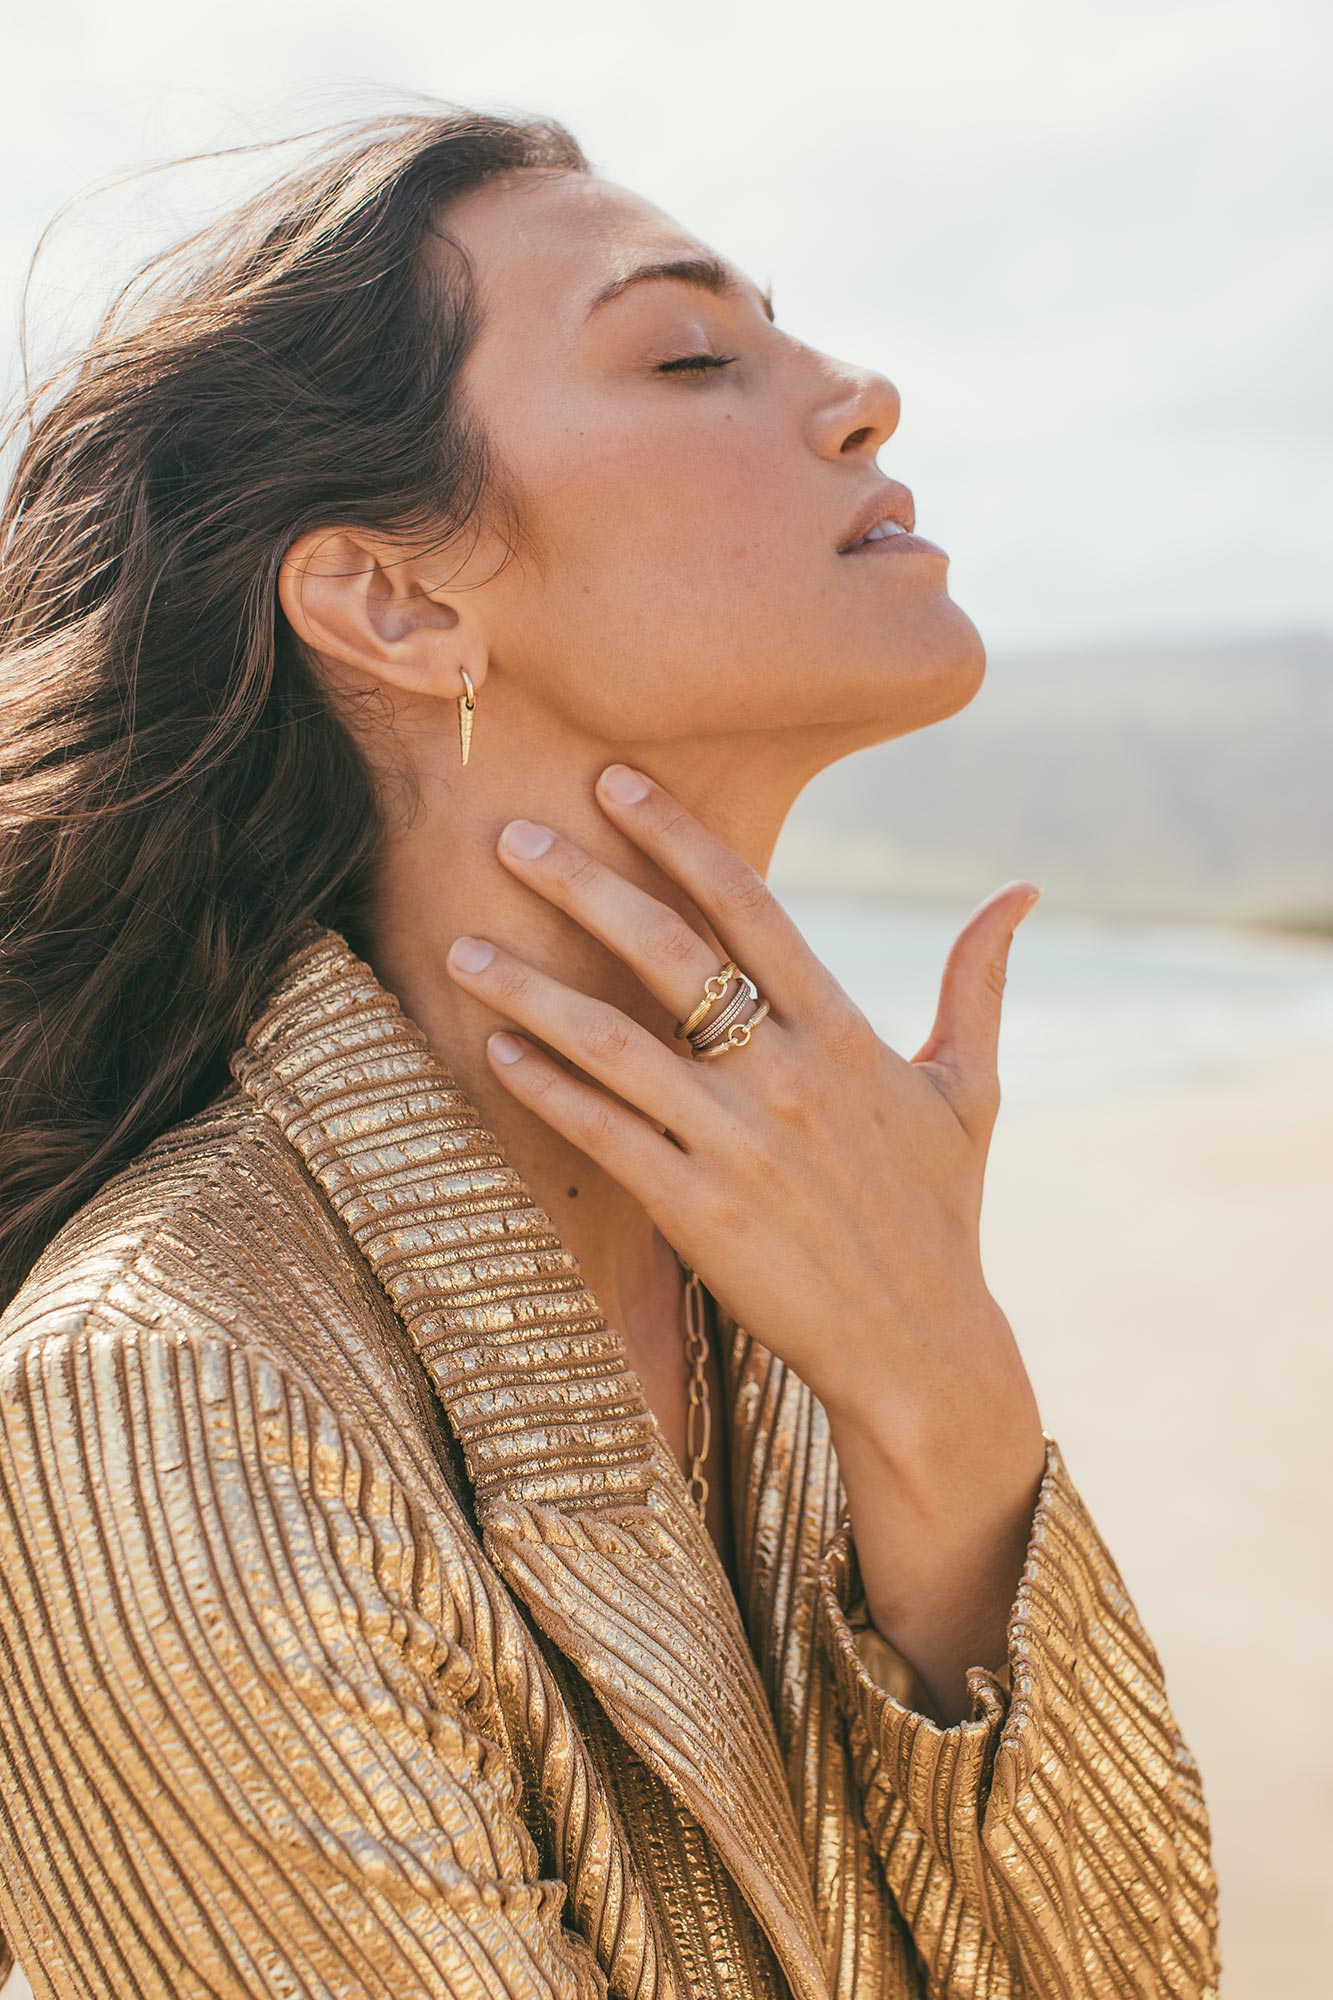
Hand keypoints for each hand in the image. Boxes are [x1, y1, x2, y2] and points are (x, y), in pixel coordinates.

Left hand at [445, 762, 1047, 1715]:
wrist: (922, 1347)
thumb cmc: (941, 1213)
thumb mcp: (969, 1089)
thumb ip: (978, 981)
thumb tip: (1022, 890)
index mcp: (845, 1034)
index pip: (749, 907)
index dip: (678, 837)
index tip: (614, 781)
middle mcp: (786, 1076)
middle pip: (667, 955)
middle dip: (583, 884)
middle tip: (510, 831)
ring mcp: (736, 1144)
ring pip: (613, 1043)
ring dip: (531, 989)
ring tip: (462, 944)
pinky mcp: (695, 1211)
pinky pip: (604, 1135)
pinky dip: (545, 1090)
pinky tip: (492, 1049)